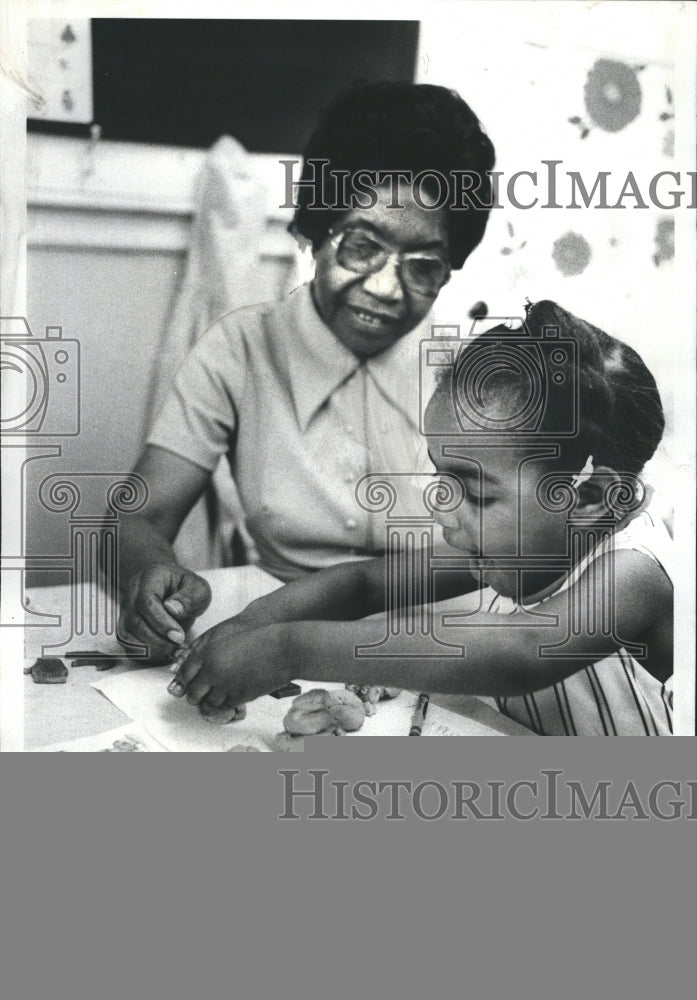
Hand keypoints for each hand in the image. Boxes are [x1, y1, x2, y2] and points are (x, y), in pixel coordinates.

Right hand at [118, 563, 211, 662]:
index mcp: (150, 577)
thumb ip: (189, 597)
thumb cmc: (186, 588)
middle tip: (178, 647)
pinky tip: (163, 654)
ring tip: (173, 652)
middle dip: (157, 640)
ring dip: (150, 649)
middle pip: (135, 621)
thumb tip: (173, 610)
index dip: (161, 622)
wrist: (173, 589)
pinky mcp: (125, 626)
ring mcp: (125, 610)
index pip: (147, 602)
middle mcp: (132, 593)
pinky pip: (127, 644)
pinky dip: (144, 654)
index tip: (179, 636)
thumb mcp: (198, 588)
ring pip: (127, 635)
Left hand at [167, 621, 291, 707]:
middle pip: (193, 693)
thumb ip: (203, 649)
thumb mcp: (224, 636)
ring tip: (216, 694)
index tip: (186, 683)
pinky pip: (224, 706)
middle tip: (199, 693)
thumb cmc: (255, 638)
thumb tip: (186, 663)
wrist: (281, 648)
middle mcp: (213, 670)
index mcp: (208, 653)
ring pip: (208, 702)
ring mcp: (226, 685)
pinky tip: (229, 695)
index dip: (184, 681)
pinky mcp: (239, 696)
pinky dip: (224, 703)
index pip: (184, 674)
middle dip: (195, 695)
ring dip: (210, 700)